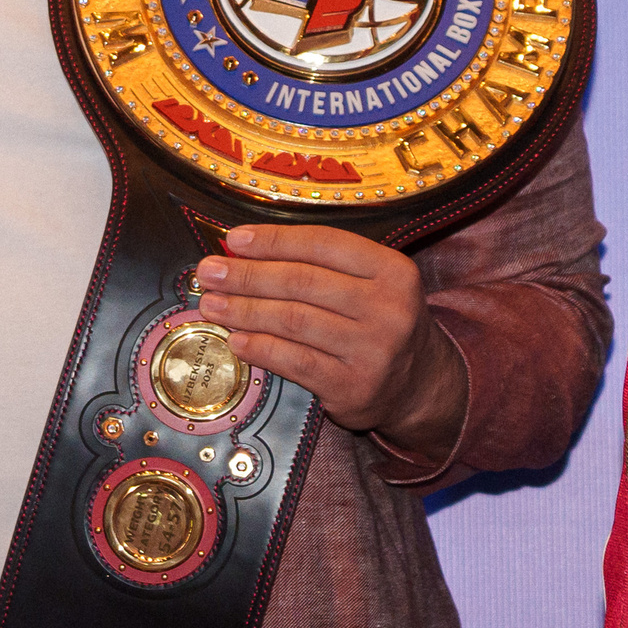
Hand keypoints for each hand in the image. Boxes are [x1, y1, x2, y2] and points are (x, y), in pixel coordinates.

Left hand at [195, 223, 465, 462]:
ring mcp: (373, 350)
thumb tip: (243, 249)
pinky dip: (260, 349)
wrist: (418, 386)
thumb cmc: (379, 321)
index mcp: (392, 270)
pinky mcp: (354, 387)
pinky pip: (296, 362)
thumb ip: (319, 264)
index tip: (233, 239)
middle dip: (247, 275)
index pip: (322, 244)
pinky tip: (236, 340)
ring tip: (211, 304)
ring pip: (293, 321)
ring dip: (244, 311)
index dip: (273, 240)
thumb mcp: (370, 283)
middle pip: (301, 283)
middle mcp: (388, 308)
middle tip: (208, 271)